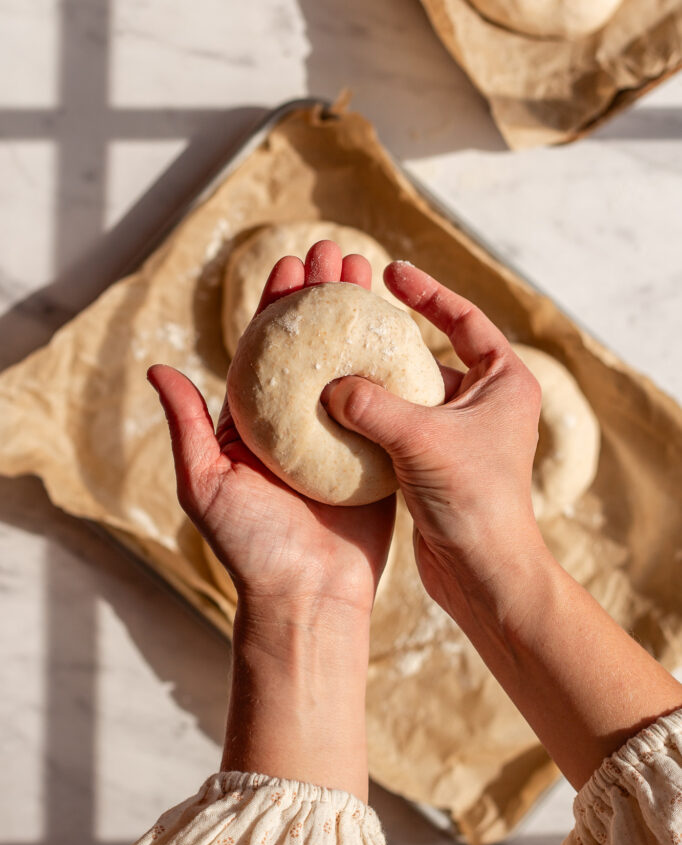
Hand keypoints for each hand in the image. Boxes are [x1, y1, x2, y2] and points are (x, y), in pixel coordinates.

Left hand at [148, 241, 395, 625]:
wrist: (306, 598)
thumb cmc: (249, 547)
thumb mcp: (205, 484)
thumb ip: (188, 426)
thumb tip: (158, 368)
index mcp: (255, 423)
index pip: (266, 348)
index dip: (277, 303)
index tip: (291, 264)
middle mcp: (296, 422)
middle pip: (312, 345)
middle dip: (324, 295)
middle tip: (338, 251)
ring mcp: (338, 436)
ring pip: (351, 363)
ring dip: (361, 317)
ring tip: (372, 273)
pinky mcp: (374, 455)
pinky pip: (385, 403)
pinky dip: (394, 366)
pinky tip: (404, 330)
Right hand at [325, 260, 544, 618]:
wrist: (483, 573)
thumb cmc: (471, 501)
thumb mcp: (420, 440)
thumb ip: (372, 405)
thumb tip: (330, 384)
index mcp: (504, 381)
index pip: (465, 319)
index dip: (427, 291)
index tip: (389, 271)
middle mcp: (487, 401)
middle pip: (433, 350)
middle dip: (393, 332)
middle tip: (352, 309)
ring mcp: (462, 432)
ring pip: (412, 389)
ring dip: (377, 376)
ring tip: (335, 356)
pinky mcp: (438, 461)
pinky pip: (399, 421)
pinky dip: (371, 412)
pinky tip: (335, 406)